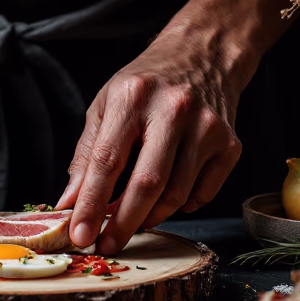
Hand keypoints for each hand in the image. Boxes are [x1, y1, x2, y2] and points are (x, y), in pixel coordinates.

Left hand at [57, 21, 245, 255]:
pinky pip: (201, 194)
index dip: (91, 204)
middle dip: (122, 224)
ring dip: (149, 217)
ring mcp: (206, 127)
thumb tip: (70, 204)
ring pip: (176, 195)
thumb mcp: (105, 106)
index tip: (79, 234)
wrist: (202, 55)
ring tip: (132, 219)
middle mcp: (173, 109)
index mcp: (132, 97)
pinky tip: (166, 197)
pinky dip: (180, 206)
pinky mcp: (230, 143)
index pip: (107, 161)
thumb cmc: (146, 84)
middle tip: (106, 245)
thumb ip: (87, 156)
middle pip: (147, 184)